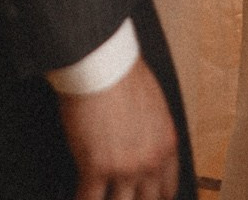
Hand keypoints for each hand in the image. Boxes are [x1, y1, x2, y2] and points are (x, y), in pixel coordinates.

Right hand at [58, 57, 179, 199]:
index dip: (154, 196)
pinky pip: (89, 198)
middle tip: (123, 197)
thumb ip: (152, 131)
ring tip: (100, 196)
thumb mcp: (153, 102)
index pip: (167, 188)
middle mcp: (149, 161)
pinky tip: (79, 197)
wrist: (101, 62)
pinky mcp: (95, 167)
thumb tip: (141, 141)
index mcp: (166, 144)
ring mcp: (123, 168)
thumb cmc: (123, 70)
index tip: (145, 196)